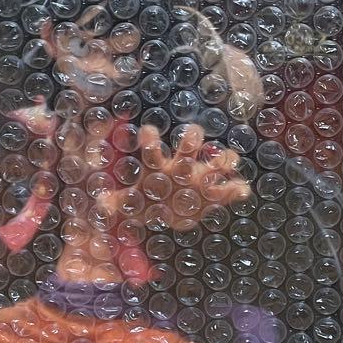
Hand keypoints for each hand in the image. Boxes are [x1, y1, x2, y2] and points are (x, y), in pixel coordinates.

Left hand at [97, 123, 250, 230]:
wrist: (171, 212)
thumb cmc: (150, 202)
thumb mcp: (131, 204)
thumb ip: (116, 203)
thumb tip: (100, 204)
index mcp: (159, 167)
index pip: (153, 151)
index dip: (150, 140)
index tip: (148, 131)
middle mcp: (183, 167)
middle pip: (189, 147)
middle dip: (192, 140)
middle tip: (193, 133)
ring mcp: (201, 179)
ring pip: (214, 162)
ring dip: (221, 160)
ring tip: (227, 159)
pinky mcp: (214, 196)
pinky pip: (228, 190)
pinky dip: (236, 189)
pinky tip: (242, 190)